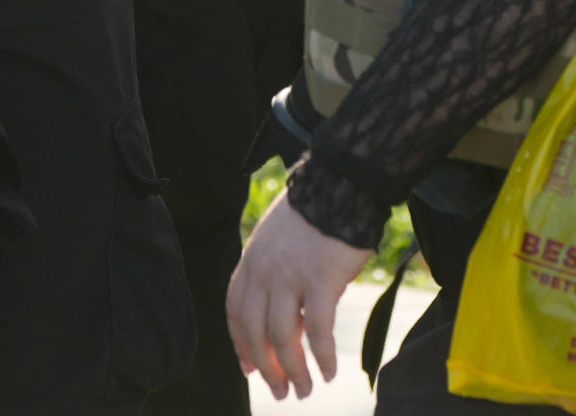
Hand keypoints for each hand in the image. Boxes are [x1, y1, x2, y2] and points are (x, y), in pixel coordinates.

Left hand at [226, 191, 370, 400]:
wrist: (339, 182)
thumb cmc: (315, 211)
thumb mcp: (278, 239)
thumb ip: (273, 274)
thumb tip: (285, 321)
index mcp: (252, 260)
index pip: (236, 311)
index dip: (240, 344)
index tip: (250, 369)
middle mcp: (264, 270)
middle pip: (256, 332)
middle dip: (267, 368)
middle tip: (281, 392)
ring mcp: (291, 275)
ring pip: (283, 337)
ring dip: (293, 370)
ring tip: (304, 389)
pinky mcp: (321, 279)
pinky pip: (318, 329)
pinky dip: (321, 356)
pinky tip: (329, 370)